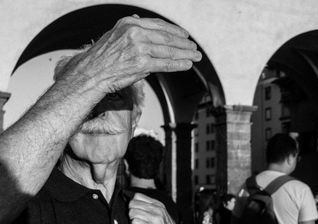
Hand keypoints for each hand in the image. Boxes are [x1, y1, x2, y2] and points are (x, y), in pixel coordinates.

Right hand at [57, 15, 201, 93]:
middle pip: (167, 37)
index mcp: (129, 23)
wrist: (90, 73)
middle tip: (194, 47)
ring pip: (169, 50)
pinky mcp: (141, 64)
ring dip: (185, 54)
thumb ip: (131, 29)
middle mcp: (135, 33)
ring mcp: (139, 48)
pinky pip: (165, 64)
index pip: (159, 25)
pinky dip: (178, 65)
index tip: (184, 35)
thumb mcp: (114, 34)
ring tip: (195, 56)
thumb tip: (141, 23)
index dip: (175, 30)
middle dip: (184, 43)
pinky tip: (187, 64)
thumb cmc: (101, 58)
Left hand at [129, 193, 195, 223]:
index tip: (135, 209)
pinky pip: (135, 222)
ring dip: (132, 219)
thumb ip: (151, 208)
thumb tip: (135, 204)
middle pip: (133, 203)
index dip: (134, 203)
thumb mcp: (162, 214)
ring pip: (132, 212)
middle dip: (131, 211)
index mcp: (159, 205)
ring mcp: (155, 219)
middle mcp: (157, 210)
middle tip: (136, 218)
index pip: (138, 196)